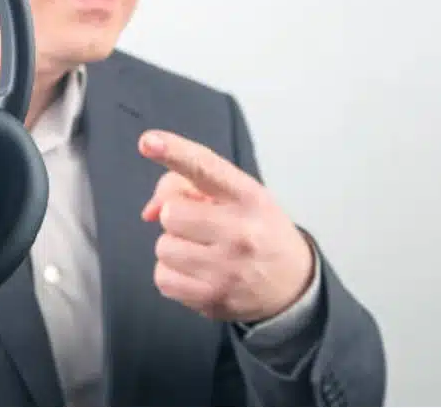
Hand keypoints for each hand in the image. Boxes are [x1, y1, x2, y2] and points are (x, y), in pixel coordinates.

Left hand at [138, 130, 313, 323]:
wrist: (293, 284)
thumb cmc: (256, 230)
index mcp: (248, 197)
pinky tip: (196, 272)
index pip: (205, 168)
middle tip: (200, 225)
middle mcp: (241, 231)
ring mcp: (228, 269)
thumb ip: (186, 185)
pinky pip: (163, 279)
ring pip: (163, 247)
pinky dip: (172, 275)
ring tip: (201, 250)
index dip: (174, 152)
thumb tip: (149, 212)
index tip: (148, 142)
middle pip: (171, 213)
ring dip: (174, 247)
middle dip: (177, 217)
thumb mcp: (237, 195)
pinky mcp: (214, 299)